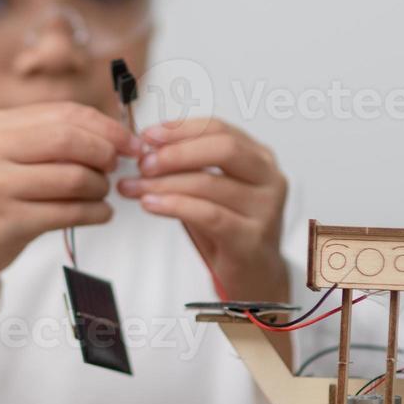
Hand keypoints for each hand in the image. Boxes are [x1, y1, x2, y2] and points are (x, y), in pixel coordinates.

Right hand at [0, 102, 142, 287]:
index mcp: (1, 125)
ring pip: (73, 178)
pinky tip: (101, 213)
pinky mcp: (10, 222)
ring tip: (102, 193)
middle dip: (104, 153)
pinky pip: (68, 213)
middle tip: (115, 167)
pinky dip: (96, 213)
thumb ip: (54, 135)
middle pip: (69, 140)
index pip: (65, 114)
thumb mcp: (12, 149)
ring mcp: (0, 186)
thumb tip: (116, 136)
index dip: (105, 126)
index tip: (129, 142)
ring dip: (101, 187)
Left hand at [117, 117, 288, 303]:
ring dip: (164, 184)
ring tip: (133, 187)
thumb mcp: (209, 189)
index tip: (148, 135)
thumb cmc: (229, 226)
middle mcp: (269, 178)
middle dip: (176, 153)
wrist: (253, 274)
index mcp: (259, 157)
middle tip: (143, 163)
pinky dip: (174, 206)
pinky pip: (208, 214)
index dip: (181, 129)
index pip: (219, 128)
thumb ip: (187, 165)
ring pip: (209, 184)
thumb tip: (146, 147)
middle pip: (223, 149)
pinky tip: (151, 205)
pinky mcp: (252, 237)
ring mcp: (265, 208)